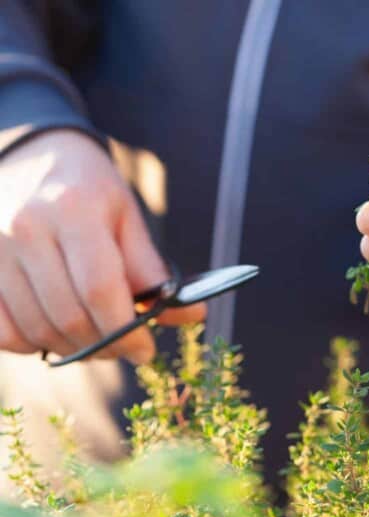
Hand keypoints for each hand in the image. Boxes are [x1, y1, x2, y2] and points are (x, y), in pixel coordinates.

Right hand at [0, 130, 204, 362]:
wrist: (32, 158)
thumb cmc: (90, 191)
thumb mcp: (129, 218)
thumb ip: (154, 270)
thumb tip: (195, 313)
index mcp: (74, 210)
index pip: (100, 289)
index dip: (126, 330)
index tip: (146, 351)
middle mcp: (27, 229)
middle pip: (69, 316)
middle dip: (106, 346)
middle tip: (126, 348)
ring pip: (36, 329)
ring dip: (74, 349)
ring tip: (97, 340)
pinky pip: (2, 331)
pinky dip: (33, 344)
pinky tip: (57, 333)